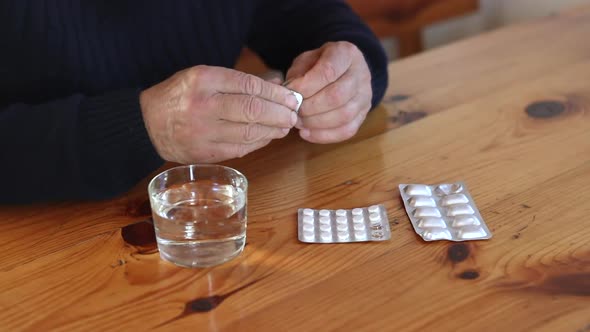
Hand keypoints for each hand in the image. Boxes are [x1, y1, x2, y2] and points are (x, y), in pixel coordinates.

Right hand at [140, 65, 299, 163]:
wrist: (146, 123)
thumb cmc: (180, 96)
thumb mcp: (204, 77)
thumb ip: (239, 82)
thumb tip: (277, 86)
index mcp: (203, 80)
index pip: (249, 86)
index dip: (275, 93)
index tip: (291, 97)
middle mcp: (203, 106)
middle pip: (253, 110)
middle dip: (280, 113)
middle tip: (293, 114)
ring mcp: (203, 132)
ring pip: (249, 133)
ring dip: (273, 130)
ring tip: (285, 126)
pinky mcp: (205, 153)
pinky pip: (240, 149)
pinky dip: (258, 143)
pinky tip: (268, 137)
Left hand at [285, 41, 371, 143]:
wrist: (343, 70)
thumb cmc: (320, 65)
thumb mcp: (307, 60)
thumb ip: (298, 73)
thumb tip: (289, 93)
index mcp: (347, 53)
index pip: (329, 71)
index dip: (308, 85)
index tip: (291, 93)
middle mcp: (361, 74)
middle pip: (337, 96)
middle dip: (310, 107)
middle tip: (293, 111)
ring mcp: (365, 96)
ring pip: (344, 116)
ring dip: (316, 123)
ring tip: (298, 122)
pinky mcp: (363, 115)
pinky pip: (347, 131)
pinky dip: (324, 136)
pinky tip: (306, 134)